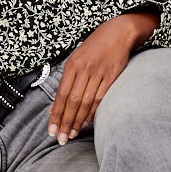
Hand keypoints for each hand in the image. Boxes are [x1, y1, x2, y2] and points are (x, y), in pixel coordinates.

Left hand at [47, 15, 145, 141]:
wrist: (118, 33)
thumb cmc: (94, 47)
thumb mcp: (76, 59)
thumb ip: (66, 82)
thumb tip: (54, 107)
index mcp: (72, 65)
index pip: (61, 95)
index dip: (56, 114)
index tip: (51, 130)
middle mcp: (84, 70)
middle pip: (72, 101)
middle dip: (65, 122)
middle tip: (61, 138)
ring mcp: (99, 73)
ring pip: (86, 102)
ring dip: (78, 121)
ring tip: (72, 134)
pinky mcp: (112, 77)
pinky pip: (100, 98)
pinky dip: (92, 112)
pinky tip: (86, 123)